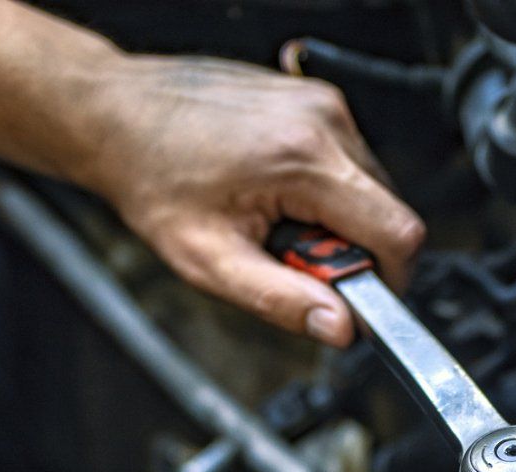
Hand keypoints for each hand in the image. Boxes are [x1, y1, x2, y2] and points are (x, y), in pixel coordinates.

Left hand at [70, 54, 423, 345]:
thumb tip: (341, 328)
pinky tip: (274, 191)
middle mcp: (324, 120)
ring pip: (370, 187)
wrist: (118, 116)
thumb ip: (281, 300)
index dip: (388, 279)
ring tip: (275, 218)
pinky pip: (348, 161)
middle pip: (388, 211)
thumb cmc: (152, 179)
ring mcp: (321, 103)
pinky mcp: (314, 99)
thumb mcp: (209, 260)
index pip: (398, 233)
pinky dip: (323, 189)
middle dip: (351, 249)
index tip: (352, 295)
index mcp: (305, 159)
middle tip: (289, 255)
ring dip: (336, 219)